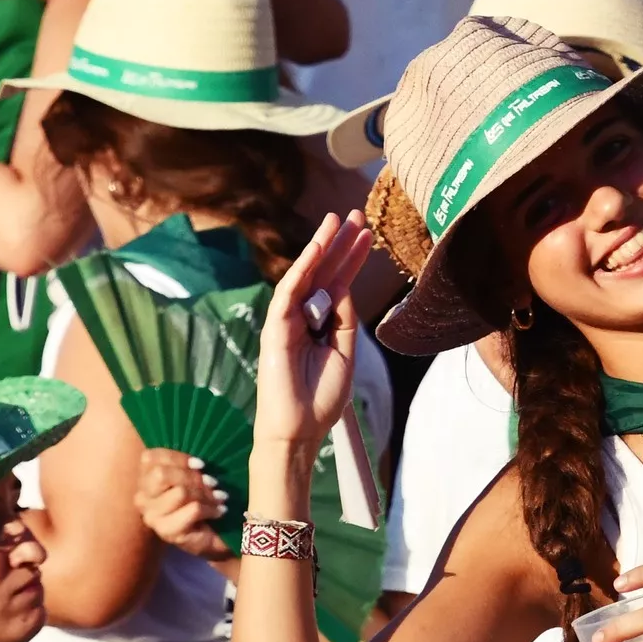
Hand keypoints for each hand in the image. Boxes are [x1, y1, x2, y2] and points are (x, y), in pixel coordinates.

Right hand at [134, 448, 232, 558]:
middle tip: (212, 484)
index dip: (178, 458)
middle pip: (161, 474)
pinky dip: (211, 509)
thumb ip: (190, 462)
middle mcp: (143, 498)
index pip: (150, 457)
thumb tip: (198, 455)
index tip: (201, 464)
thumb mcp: (197, 475)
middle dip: (192, 477)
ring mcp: (152, 517)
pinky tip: (218, 512)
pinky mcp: (167, 532)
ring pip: (180, 492)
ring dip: (206, 495)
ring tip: (218, 499)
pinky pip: (192, 510)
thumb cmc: (206, 499)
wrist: (218, 535)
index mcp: (146, 479)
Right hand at [253, 212, 370, 449]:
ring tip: (338, 219)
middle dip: (339, 242)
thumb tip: (346, 286)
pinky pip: (289, 291)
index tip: (367, 232)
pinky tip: (317, 248)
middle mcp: (304, 316)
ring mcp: (288, 320)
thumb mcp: (345, 350)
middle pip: (324, 271)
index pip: (339, 282)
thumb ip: (345, 318)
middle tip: (355, 213)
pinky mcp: (275, 327)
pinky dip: (302, 268)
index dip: (353, 257)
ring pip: (306, 274)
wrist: (301, 429)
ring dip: (322, 246)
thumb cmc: (321, 396)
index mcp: (322, 322)